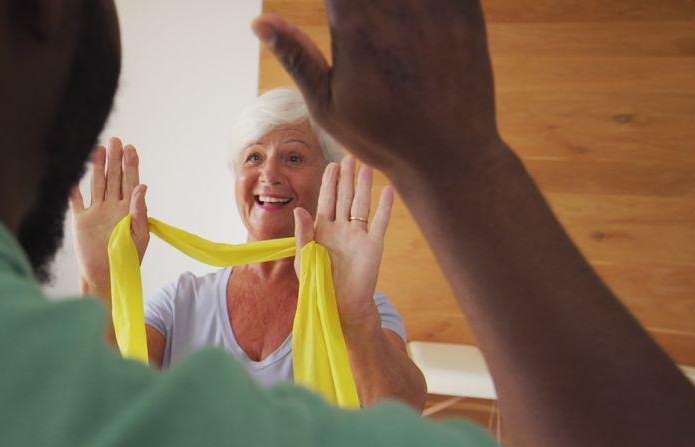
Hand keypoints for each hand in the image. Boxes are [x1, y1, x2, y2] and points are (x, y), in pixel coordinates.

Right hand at [70, 137, 149, 292]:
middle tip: (115, 141)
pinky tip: (73, 176)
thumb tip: (143, 186)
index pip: (131, 182)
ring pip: (97, 184)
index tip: (131, 148)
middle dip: (115, 160)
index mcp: (129, 210)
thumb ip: (140, 210)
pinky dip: (74, 189)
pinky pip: (76, 201)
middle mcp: (112, 208)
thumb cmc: (127, 259)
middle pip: (114, 179)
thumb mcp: (138, 235)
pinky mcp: (81, 221)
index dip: (131, 165)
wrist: (106, 277)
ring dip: (97, 167)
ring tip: (98, 149)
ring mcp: (96, 213)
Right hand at [252, 0, 503, 183]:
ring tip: (382, 29)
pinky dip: (427, 2)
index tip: (334, 11)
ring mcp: (436, 8)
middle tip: (352, 19)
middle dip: (356, 4)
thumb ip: (295, 55)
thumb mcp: (327, 104)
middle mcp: (397, 11)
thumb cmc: (380, 136)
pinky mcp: (466, 12)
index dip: (334, 0)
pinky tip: (413, 18)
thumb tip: (258, 22)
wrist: (450, 154)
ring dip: (391, 4)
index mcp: (356, 29)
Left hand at [294, 156, 393, 327]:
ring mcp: (358, 236)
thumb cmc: (318, 285)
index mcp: (322, 230)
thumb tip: (299, 208)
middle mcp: (341, 229)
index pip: (326, 200)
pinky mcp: (373, 246)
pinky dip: (384, 206)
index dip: (329, 183)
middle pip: (344, 197)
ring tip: (366, 165)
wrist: (340, 307)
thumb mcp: (304, 259)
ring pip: (361, 204)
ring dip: (363, 185)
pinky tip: (388, 190)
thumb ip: (302, 234)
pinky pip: (379, 222)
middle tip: (349, 156)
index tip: (331, 165)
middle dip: (346, 177)